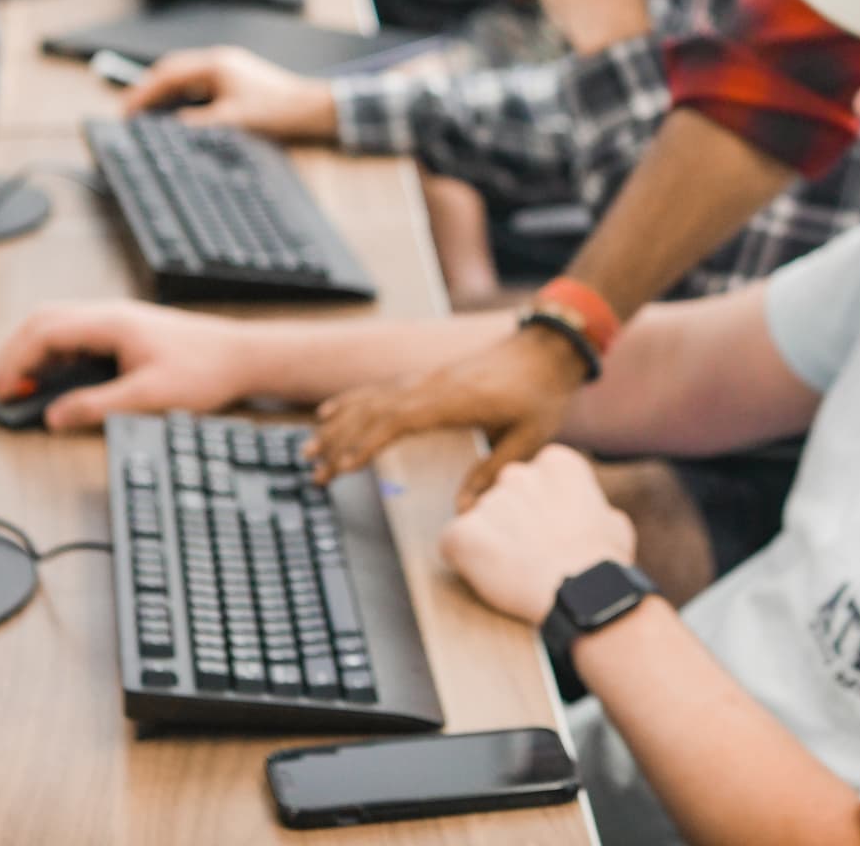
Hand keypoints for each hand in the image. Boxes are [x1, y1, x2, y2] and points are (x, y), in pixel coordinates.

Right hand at [0, 300, 256, 430]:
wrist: (243, 357)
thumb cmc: (206, 370)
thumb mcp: (150, 397)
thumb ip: (98, 406)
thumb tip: (55, 416)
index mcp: (111, 323)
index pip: (44, 331)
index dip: (15, 360)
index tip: (3, 389)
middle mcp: (110, 316)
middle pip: (43, 323)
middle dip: (16, 356)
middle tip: (6, 392)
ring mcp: (117, 323)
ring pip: (58, 329)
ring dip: (35, 357)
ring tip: (26, 390)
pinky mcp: (125, 335)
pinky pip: (77, 339)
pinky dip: (57, 359)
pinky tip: (58, 384)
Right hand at [120, 46, 336, 140]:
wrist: (311, 108)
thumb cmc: (277, 111)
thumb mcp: (230, 121)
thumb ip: (196, 123)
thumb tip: (167, 127)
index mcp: (215, 65)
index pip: (167, 74)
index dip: (143, 92)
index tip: (126, 110)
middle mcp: (219, 61)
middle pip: (171, 70)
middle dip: (148, 90)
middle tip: (129, 112)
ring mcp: (227, 69)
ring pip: (184, 77)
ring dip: (164, 93)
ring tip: (146, 114)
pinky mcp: (234, 80)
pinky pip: (198, 84)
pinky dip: (182, 96)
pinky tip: (175, 113)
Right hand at [305, 323, 588, 500]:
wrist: (551, 348)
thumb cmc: (542, 393)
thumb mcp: (527, 439)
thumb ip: (492, 473)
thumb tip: (462, 510)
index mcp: (452, 401)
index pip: (395, 422)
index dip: (365, 444)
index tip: (342, 467)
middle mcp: (432, 386)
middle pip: (372, 412)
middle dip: (339, 442)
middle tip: (313, 471)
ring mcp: (428, 380)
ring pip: (371, 400)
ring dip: (338, 423)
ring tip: (308, 447)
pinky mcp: (431, 379)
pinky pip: (382, 390)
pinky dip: (353, 402)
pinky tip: (333, 411)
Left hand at [438, 445, 634, 623]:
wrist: (584, 597)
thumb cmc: (603, 563)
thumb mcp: (613, 521)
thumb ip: (589, 506)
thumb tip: (589, 512)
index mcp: (556, 463)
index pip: (535, 477)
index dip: (541, 506)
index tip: (550, 529)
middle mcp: (518, 473)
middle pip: (503, 495)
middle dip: (511, 520)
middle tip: (528, 552)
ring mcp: (488, 502)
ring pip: (478, 521)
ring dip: (490, 542)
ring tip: (513, 571)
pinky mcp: (463, 533)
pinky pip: (453, 544)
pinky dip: (464, 561)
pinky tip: (489, 578)